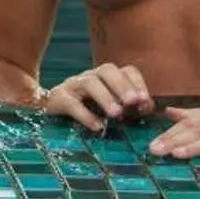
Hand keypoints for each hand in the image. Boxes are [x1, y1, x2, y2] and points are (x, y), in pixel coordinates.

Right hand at [37, 63, 153, 131]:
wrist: (51, 112)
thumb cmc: (87, 110)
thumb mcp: (111, 107)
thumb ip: (130, 107)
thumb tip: (148, 107)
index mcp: (107, 78)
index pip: (126, 70)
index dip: (137, 84)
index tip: (145, 102)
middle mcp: (91, 77)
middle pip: (108, 70)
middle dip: (122, 86)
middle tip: (133, 102)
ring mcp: (73, 85)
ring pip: (90, 83)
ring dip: (106, 97)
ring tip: (117, 114)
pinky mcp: (58, 98)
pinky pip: (71, 103)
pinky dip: (86, 115)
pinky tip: (97, 127)